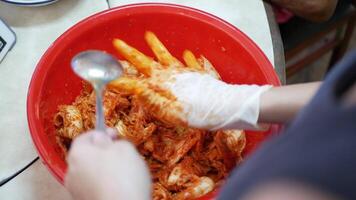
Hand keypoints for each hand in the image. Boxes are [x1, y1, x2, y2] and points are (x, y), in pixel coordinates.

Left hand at [65, 130, 151, 199]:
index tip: (115, 134)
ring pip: (90, 173)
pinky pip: (94, 187)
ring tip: (124, 172)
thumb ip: (111, 140)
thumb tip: (102, 140)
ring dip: (103, 169)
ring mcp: (76, 190)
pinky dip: (104, 184)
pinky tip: (120, 185)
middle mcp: (71, 172)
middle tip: (120, 153)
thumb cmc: (123, 175)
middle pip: (86, 156)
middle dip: (102, 152)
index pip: (84, 137)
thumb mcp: (125, 148)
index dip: (100, 133)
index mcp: (78, 154)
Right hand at [109, 31, 270, 130]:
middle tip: (118, 43)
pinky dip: (188, 58)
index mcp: (160, 84)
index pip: (134, 81)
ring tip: (148, 35)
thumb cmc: (196, 112)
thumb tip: (135, 89)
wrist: (223, 107)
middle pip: (145, 61)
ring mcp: (183, 72)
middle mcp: (169, 74)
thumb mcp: (169, 112)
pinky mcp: (196, 74)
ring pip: (166, 56)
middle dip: (130, 53)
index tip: (108, 78)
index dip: (121, 80)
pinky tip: (187, 53)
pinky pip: (190, 63)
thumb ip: (151, 100)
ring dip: (156, 46)